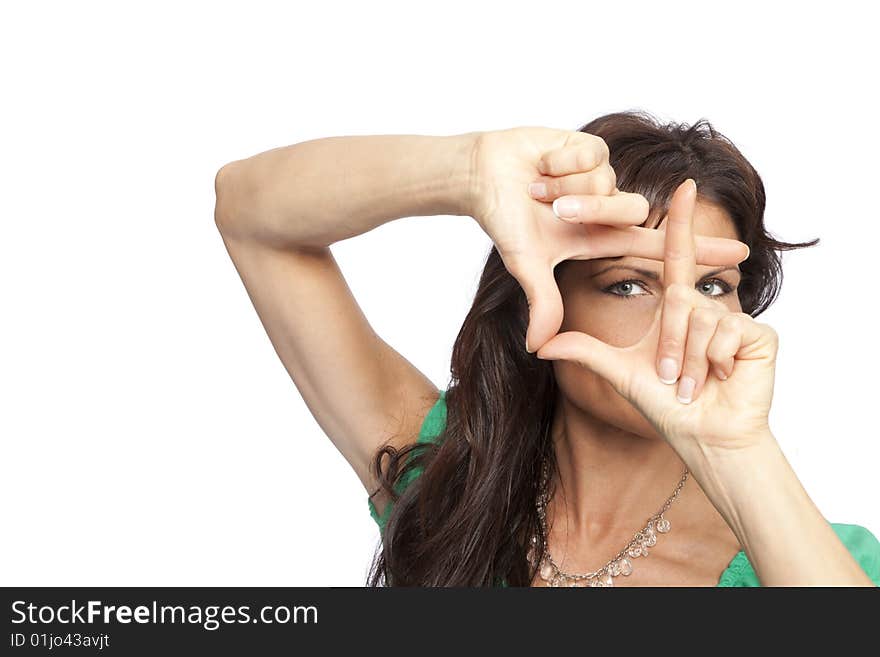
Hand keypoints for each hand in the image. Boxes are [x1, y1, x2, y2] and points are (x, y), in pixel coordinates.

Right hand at [468, 127, 749, 351]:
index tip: (742, 256)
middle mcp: (608, 207)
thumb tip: (538, 347)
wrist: (483, 174)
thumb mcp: (527, 263)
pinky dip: (560, 163)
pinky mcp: (594, 146)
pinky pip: (591, 157)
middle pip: (628, 212)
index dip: (699, 251)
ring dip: (565, 188)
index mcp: (600, 236)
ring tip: (537, 187)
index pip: (658, 247)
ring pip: (608, 185)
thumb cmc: (505, 218)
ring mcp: (604, 176)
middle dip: (586, 210)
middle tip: (549, 208)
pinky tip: (543, 163)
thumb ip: (543, 302)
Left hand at [534, 179, 777, 452]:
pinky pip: (728, 333)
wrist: (705, 438)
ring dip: (690, 361)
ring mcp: (735, 319)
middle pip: (680, 301)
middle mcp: (706, 307)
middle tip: (671, 380)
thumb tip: (538, 344)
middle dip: (671, 349)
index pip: (674, 256)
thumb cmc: (667, 407)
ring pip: (700, 320)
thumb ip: (584, 351)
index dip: (679, 221)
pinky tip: (723, 379)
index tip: (683, 184)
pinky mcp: (759, 335)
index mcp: (677, 308)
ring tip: (694, 385)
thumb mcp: (620, 373)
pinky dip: (716, 362)